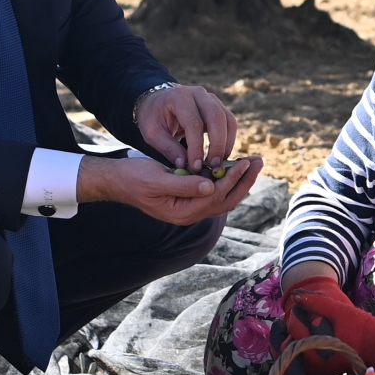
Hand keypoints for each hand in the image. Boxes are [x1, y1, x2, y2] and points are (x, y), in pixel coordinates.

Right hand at [79, 149, 259, 224]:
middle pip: (225, 200)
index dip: (233, 179)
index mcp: (181, 212)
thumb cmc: (132, 178)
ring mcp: (189, 207)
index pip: (215, 197)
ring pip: (222, 196)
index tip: (245, 161)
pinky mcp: (187, 198)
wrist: (115, 181)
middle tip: (259, 160)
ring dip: (239, 179)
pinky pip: (213, 191)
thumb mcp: (156, 179)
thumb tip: (211, 187)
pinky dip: (226, 178)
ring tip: (253, 161)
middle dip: (244, 180)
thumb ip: (184, 185)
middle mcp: (188, 214)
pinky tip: (235, 164)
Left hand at [135, 83, 237, 170]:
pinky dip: (229, 139)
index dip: (197, 147)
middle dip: (218, 144)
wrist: (158, 102)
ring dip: (226, 143)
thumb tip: (185, 166)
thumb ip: (168, 148)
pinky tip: (221, 155)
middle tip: (213, 166)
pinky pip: (230, 122)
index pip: (193, 123)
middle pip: (217, 117)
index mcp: (179, 97)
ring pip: (228, 119)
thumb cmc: (153, 117)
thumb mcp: (152, 134)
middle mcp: (198, 93)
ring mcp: (211, 98)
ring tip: (218, 163)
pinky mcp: (218, 106)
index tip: (196, 166)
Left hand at [281, 270, 374, 366]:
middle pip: (287, 343)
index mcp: (315, 353)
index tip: (303, 306)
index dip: (296, 313)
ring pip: (291, 352)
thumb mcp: (340, 311)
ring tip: (303, 325)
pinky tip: (305, 335)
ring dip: (294, 337)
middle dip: (292, 328)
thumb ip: (317, 302)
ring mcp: (314, 371)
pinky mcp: (318, 371)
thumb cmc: (362, 328)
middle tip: (302, 316)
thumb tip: (295, 295)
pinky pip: (299, 358)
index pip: (294, 328)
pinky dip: (299, 346)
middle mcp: (312, 366)